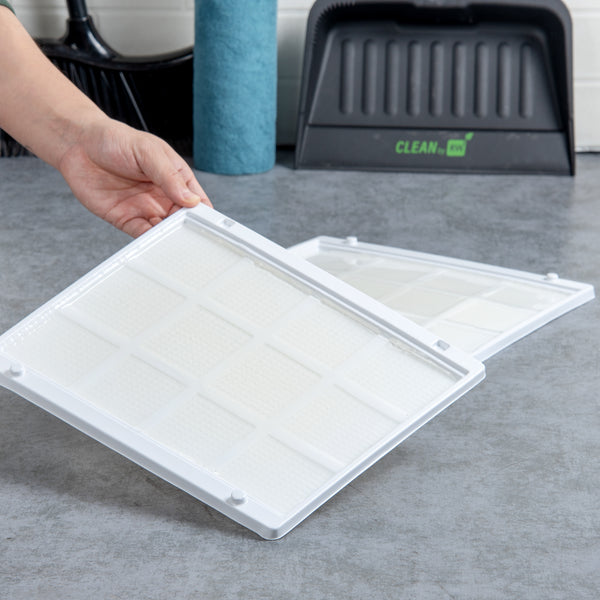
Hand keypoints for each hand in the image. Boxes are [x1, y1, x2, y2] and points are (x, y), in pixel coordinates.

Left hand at [58, 117, 211, 236]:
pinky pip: (141, 235)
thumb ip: (169, 176)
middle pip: (183, 220)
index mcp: (175, 178)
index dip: (205, 214)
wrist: (77, 144)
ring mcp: (145, 209)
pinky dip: (149, 242)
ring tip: (175, 245)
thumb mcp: (148, 152)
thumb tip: (191, 200)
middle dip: (188, 231)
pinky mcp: (125, 219)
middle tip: (193, 240)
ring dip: (170, 239)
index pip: (196, 201)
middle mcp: (163, 196)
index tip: (209, 225)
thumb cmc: (115, 140)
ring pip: (164, 231)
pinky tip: (154, 244)